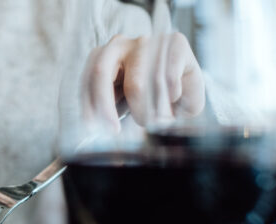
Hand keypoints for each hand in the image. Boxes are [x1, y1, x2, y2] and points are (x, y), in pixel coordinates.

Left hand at [81, 32, 204, 130]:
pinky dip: (171, 96)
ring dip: (146, 111)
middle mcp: (122, 43)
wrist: (187, 92)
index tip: (92, 128)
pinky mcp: (175, 41)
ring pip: (136, 84)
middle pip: (101, 74)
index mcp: (103, 56)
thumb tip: (90, 132)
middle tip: (115, 132)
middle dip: (105, 107)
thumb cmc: (147, 100)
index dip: (87, 103)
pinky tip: (175, 97)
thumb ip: (105, 111)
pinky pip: (166, 78)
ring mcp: (147, 40)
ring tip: (159, 119)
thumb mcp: (120, 106)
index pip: (88, 77)